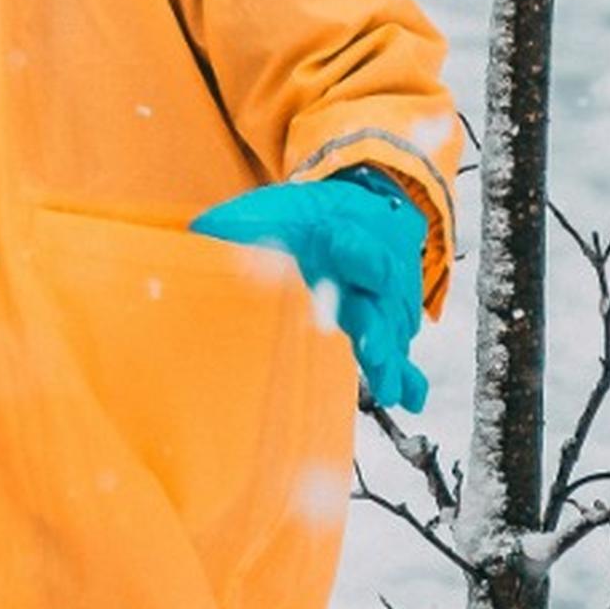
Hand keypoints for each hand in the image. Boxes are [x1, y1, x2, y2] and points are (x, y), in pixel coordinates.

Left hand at [192, 175, 428, 415]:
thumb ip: (238, 223)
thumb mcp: (273, 209)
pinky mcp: (385, 322)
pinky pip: (400, 348)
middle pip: (381, 297)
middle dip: (377, 324)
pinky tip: (412, 399)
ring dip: (391, 356)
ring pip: (394, 327)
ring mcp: (382, 297)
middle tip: (373, 350)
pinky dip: (409, 373)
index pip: (357, 242)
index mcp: (344, 234)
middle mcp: (370, 267)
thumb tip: (196, 230)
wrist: (359, 210)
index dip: (353, 248)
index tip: (341, 251)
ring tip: (389, 388)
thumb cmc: (306, 215)